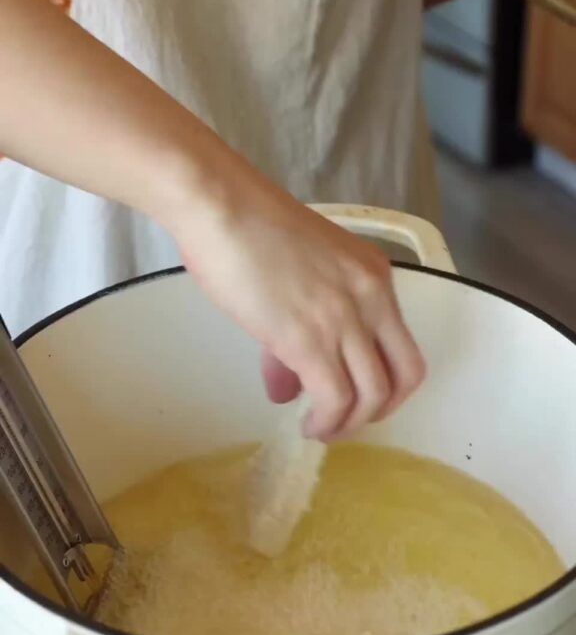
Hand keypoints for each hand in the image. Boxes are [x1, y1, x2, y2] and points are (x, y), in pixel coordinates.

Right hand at [166, 145, 424, 441]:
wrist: (221, 206)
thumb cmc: (248, 229)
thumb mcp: (297, 274)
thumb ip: (302, 328)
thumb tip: (288, 383)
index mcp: (374, 275)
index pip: (403, 344)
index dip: (388, 381)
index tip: (359, 395)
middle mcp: (371, 298)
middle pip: (404, 376)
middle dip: (381, 409)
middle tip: (350, 419)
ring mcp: (344, 320)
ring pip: (372, 395)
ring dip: (350, 423)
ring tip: (321, 428)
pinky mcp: (310, 340)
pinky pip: (335, 400)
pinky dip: (327, 422)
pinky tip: (309, 426)